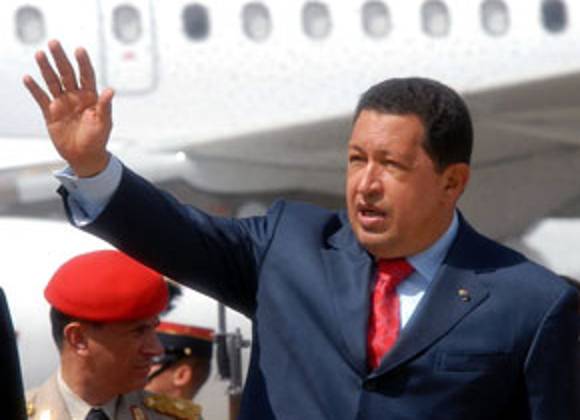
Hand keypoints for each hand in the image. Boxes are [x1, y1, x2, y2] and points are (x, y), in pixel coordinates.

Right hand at [23, 40, 113, 176]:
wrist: (85, 156)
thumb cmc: (98, 139)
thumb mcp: (104, 123)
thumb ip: (105, 106)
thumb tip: (110, 91)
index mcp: (91, 97)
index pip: (87, 75)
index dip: (83, 63)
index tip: (79, 50)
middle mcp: (76, 96)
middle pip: (67, 73)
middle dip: (61, 58)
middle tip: (54, 43)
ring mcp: (62, 103)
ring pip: (53, 81)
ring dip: (46, 68)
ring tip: (40, 54)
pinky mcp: (50, 113)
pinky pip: (41, 98)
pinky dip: (34, 88)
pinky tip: (28, 77)